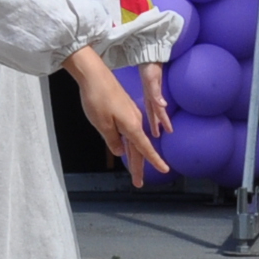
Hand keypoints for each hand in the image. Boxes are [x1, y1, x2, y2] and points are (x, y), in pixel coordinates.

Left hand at [67, 50, 167, 185]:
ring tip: (134, 171)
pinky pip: (129, 130)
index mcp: (131, 126)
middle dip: (138, 166)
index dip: (153, 161)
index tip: (164, 170)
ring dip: (134, 156)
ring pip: (134, 140)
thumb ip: (112, 140)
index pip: (144, 148)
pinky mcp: (125, 109)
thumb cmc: (97, 98)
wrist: (94, 75)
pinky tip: (127, 147)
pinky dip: (130, 142)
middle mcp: (135, 120)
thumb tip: (121, 151)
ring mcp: (130, 114)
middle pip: (138, 148)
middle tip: (138, 183)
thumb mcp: (102, 124)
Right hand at [139, 62, 171, 138]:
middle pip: (154, 112)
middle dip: (156, 124)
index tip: (167, 132)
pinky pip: (155, 99)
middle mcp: (150, 95)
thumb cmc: (149, 67)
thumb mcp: (152, 79)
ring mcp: (152, 90)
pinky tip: (160, 106)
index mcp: (150, 96)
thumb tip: (162, 106)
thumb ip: (155, 92)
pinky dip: (157, 105)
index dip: (162, 122)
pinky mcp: (154, 85)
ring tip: (159, 126)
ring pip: (154, 107)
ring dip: (156, 117)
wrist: (148, 54)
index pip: (157, 112)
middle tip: (158, 135)